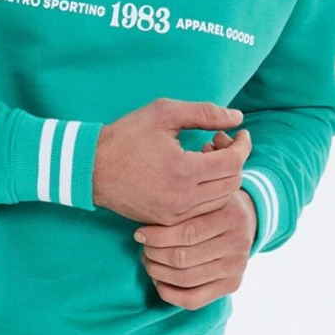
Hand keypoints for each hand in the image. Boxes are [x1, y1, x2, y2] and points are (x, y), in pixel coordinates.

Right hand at [92, 97, 250, 224]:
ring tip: (207, 157)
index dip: (243, 145)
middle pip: (232, 183)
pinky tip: (196, 175)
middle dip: (235, 160)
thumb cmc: (126, 136)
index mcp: (184, 170)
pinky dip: (209, 193)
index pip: (233, 162)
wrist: (91, 169)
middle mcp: (182, 198)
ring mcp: (175, 214)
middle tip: (220, 143)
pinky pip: (203, 211)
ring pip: (220, 200)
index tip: (241, 134)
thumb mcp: (164, 113)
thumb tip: (238, 118)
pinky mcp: (167, 221)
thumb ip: (204, 113)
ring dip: (223, 178)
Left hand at [134, 134, 258, 307]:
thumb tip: (217, 133)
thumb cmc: (209, 183)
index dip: (156, 234)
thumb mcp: (204, 155)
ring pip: (185, 277)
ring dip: (157, 269)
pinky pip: (193, 299)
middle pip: (182, 256)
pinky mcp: (232, 284)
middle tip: (139, 243)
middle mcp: (239, 241)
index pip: (186, 231)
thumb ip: (207, 127)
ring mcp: (237, 265)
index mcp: (230, 212)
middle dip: (154, 252)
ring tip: (145, 256)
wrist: (239, 216)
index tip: (140, 231)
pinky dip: (170, 292)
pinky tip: (157, 277)